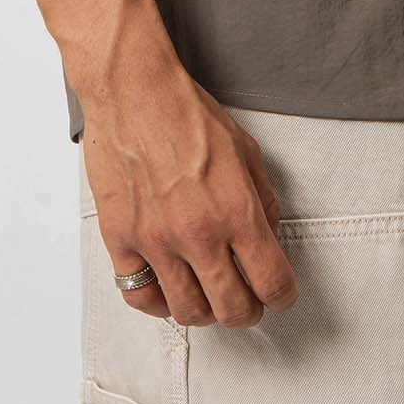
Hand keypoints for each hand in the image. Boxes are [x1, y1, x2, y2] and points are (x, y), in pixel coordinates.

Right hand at [81, 72, 298, 327]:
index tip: (280, 295)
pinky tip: (168, 291)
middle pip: (232, 309)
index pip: (271, 282)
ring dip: (206, 312)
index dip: (282, 297)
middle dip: (248, 312)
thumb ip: (262, 200)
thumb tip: (268, 237)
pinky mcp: (120, 239)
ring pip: (187, 311)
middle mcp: (198, 233)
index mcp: (237, 210)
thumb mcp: (245, 150)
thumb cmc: (186, 113)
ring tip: (209, 298)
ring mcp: (156, 241)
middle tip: (248, 303)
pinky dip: (158, 303)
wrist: (133, 91)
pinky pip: (139, 295)